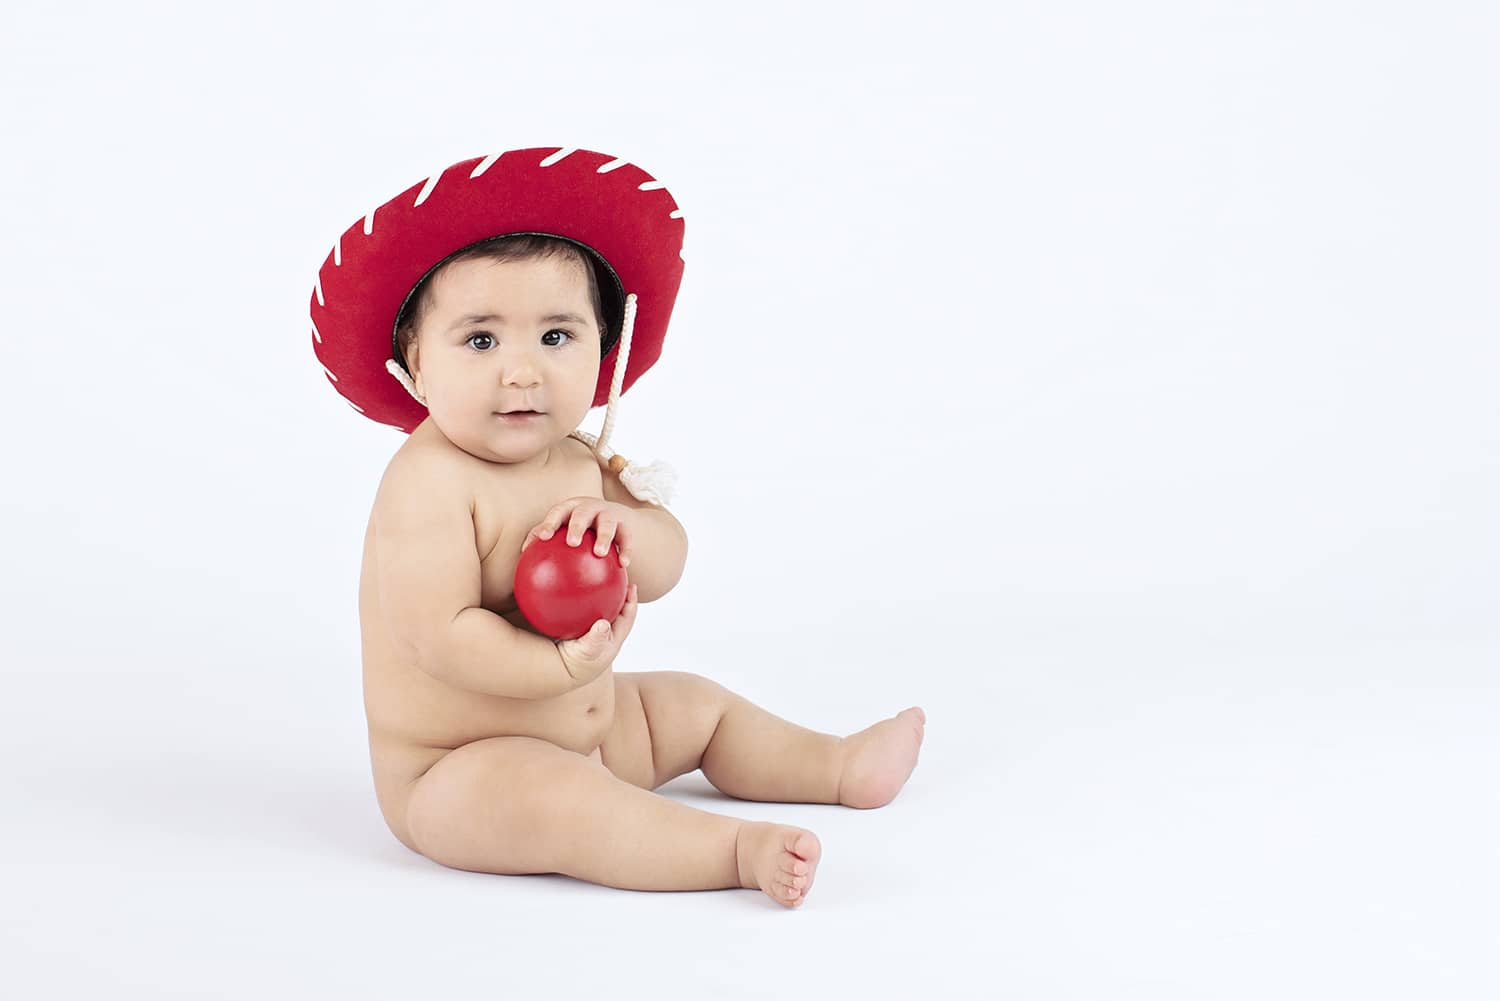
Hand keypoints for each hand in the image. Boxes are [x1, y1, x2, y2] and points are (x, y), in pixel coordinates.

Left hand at [521, 496, 635, 568]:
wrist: (616, 519)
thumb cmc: (580, 529)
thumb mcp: (564, 528)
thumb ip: (546, 539)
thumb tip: (522, 555)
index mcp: (571, 509)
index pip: (558, 512)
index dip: (550, 522)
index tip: (544, 536)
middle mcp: (590, 508)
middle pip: (582, 514)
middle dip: (577, 526)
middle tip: (572, 542)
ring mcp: (609, 515)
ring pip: (607, 524)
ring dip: (604, 537)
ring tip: (599, 553)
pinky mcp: (626, 526)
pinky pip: (626, 538)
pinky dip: (626, 550)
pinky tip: (624, 564)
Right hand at [556, 583, 639, 684]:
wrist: (558, 672)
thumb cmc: (575, 664)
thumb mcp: (586, 653)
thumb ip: (595, 640)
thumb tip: (602, 625)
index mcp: (613, 637)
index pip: (627, 616)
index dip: (631, 601)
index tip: (632, 586)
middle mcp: (604, 631)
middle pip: (616, 607)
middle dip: (618, 591)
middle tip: (617, 574)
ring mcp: (591, 628)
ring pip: (599, 606)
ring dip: (599, 592)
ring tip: (595, 575)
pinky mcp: (576, 626)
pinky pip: (580, 608)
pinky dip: (578, 598)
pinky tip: (569, 585)